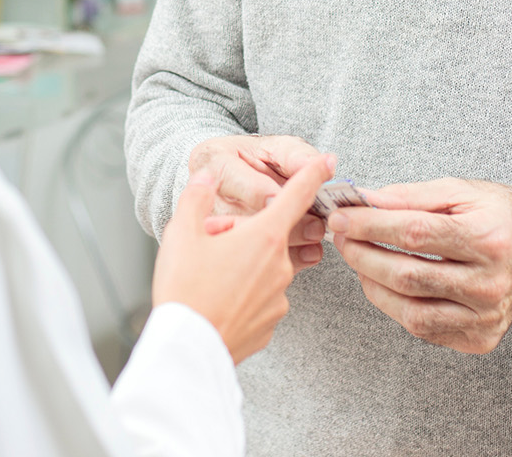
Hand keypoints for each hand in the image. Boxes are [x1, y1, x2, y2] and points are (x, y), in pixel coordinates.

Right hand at [153, 153, 337, 362]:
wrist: (187, 351)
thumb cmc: (185, 289)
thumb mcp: (180, 232)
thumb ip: (197, 197)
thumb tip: (206, 177)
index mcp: (262, 237)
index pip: (296, 196)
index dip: (314, 174)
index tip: (330, 160)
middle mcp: (279, 266)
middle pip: (269, 236)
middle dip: (245, 234)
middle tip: (210, 244)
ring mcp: (278, 298)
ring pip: (263, 268)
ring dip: (243, 264)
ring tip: (209, 276)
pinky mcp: (270, 323)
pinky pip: (260, 297)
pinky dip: (243, 293)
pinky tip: (218, 300)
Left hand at [327, 178, 511, 354]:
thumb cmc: (498, 215)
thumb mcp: (460, 191)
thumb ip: (411, 196)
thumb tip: (366, 201)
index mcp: (488, 239)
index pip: (414, 234)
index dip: (370, 226)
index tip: (341, 217)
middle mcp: (490, 284)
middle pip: (408, 276)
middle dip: (363, 255)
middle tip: (341, 237)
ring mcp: (485, 317)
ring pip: (411, 311)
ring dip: (372, 284)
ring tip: (358, 260)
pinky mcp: (479, 338)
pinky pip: (424, 329)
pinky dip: (395, 306)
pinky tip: (383, 283)